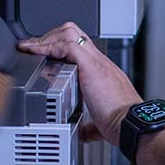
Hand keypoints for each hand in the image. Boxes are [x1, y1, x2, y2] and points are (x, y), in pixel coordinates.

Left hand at [17, 23, 141, 146]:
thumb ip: (90, 125)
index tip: (43, 54)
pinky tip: (37, 52)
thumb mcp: (102, 121)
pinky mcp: (91, 67)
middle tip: (35, 48)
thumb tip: (81, 132)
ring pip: (69, 32)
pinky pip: (67, 45)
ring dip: (47, 39)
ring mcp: (97, 62)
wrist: (132, 124)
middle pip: (73, 32)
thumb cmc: (123, 123)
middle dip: (49, 37)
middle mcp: (100, 63)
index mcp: (103, 73)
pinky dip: (49, 47)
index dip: (59, 46)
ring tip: (32, 48)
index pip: (80, 47)